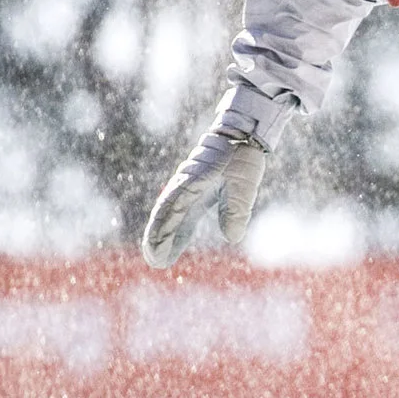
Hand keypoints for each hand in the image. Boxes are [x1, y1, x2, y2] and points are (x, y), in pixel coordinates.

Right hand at [141, 121, 268, 268]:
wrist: (240, 135)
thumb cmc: (241, 157)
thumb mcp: (244, 183)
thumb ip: (237, 209)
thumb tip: (232, 237)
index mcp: (191, 183)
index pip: (170, 212)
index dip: (161, 234)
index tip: (157, 252)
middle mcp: (184, 186)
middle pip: (164, 216)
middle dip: (157, 239)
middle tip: (154, 261)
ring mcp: (187, 189)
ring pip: (171, 217)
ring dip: (165, 238)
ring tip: (160, 261)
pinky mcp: (195, 192)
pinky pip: (182, 214)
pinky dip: (177, 230)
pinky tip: (174, 245)